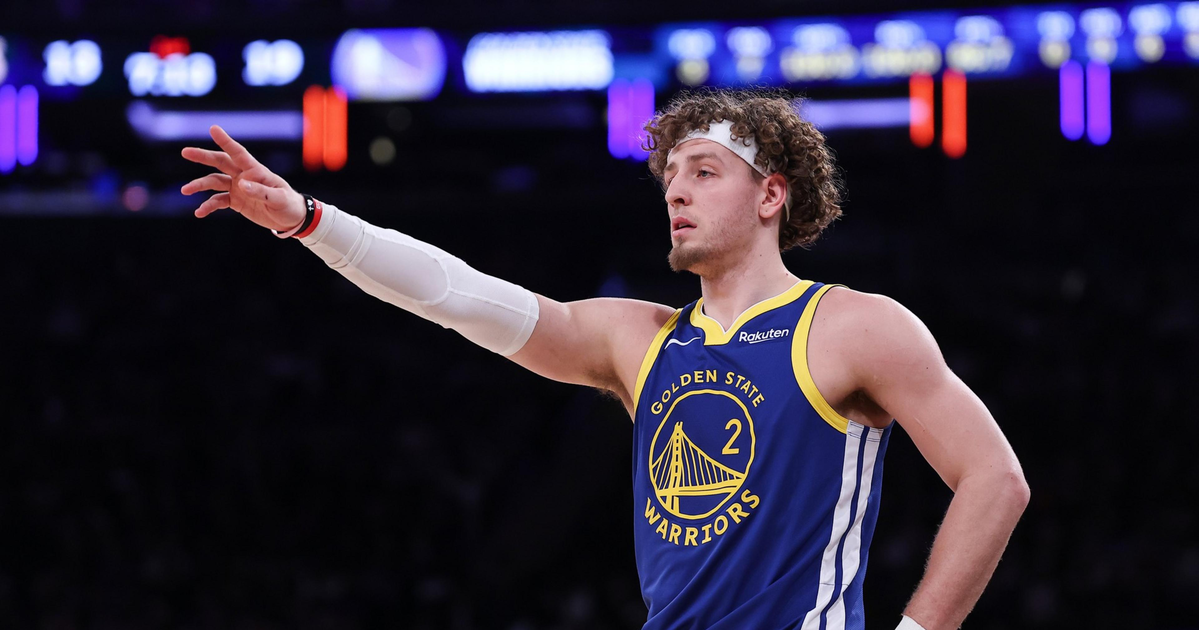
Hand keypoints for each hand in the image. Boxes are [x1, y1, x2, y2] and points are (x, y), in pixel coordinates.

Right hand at [181, 125, 305, 230]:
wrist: (291, 219)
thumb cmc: (288, 205)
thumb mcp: (279, 199)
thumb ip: (261, 192)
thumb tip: (242, 185)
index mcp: (256, 171)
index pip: (239, 153)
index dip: (226, 141)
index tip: (213, 129)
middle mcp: (244, 176)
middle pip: (220, 163)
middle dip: (203, 157)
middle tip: (185, 152)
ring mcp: (238, 188)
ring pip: (214, 182)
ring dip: (199, 185)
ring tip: (185, 190)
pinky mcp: (236, 201)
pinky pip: (218, 201)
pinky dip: (208, 206)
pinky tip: (199, 213)